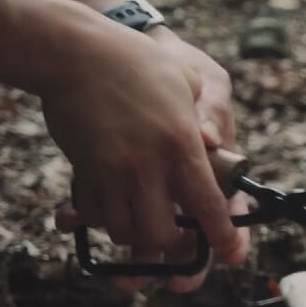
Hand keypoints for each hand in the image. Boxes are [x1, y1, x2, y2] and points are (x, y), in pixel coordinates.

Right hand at [0, 0, 244, 292]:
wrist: (75, 51)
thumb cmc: (137, 61)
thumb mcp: (186, 79)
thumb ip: (208, 114)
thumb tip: (215, 144)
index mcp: (184, 143)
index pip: (209, 203)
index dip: (222, 236)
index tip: (231, 255)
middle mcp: (150, 165)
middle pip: (163, 234)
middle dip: (168, 247)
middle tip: (172, 242)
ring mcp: (113, 170)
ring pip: (124, 231)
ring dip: (132, 235)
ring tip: (138, 226)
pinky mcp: (84, 170)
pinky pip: (94, 213)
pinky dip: (101, 218)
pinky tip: (105, 207)